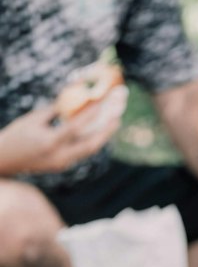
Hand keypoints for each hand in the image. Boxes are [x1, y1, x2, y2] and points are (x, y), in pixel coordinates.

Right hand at [0, 89, 126, 176]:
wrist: (4, 160)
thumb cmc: (16, 135)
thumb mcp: (34, 119)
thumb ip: (55, 112)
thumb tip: (72, 100)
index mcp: (50, 142)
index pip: (76, 127)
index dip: (91, 114)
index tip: (102, 102)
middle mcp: (59, 156)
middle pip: (90, 144)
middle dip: (106, 131)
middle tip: (118, 117)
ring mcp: (62, 163)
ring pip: (88, 150)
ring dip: (102, 137)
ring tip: (113, 123)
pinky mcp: (62, 166)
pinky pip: (81, 152)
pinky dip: (91, 141)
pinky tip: (99, 131)